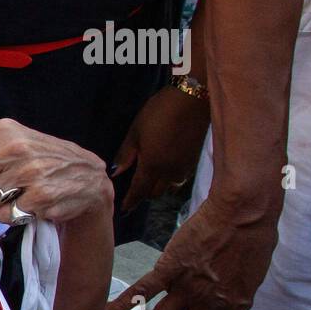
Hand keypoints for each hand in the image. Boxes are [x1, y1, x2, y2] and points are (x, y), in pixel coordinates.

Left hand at [0, 118, 113, 226]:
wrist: (88, 177)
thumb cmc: (40, 164)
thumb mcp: (12, 149)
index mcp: (1, 131)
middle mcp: (14, 146)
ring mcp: (29, 170)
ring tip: (6, 203)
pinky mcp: (41, 194)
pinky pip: (7, 216)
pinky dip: (10, 218)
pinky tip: (26, 209)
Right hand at [104, 189, 280, 309]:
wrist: (243, 215)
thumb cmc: (255, 240)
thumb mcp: (250, 277)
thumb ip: (231, 293)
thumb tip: (217, 297)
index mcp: (231, 308)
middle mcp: (208, 304)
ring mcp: (187, 288)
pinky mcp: (169, 270)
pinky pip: (143, 291)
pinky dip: (124, 305)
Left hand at [112, 85, 209, 213]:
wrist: (192, 99)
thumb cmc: (158, 113)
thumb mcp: (135, 132)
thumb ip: (126, 155)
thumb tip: (116, 173)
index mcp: (153, 166)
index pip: (139, 191)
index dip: (131, 201)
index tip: (124, 210)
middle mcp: (170, 172)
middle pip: (155, 192)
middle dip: (144, 195)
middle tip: (134, 192)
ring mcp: (185, 167)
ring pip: (169, 187)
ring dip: (158, 188)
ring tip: (149, 182)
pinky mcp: (194, 160)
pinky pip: (179, 178)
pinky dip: (170, 180)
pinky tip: (165, 172)